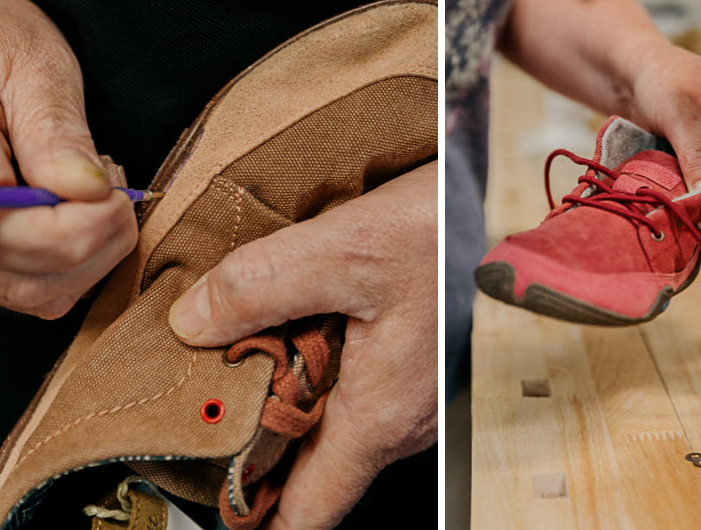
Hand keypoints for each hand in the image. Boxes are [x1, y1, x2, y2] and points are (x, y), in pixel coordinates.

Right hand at [0, 0, 137, 317]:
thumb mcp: (30, 59)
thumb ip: (54, 126)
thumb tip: (85, 191)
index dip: (68, 222)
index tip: (112, 192)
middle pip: (19, 269)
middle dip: (94, 237)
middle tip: (117, 186)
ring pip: (33, 291)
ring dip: (94, 253)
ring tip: (99, 194)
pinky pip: (37, 291)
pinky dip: (82, 264)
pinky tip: (86, 216)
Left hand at [169, 162, 437, 529]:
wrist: (507, 203)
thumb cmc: (448, 230)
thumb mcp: (345, 248)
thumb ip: (261, 286)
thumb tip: (193, 321)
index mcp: (380, 413)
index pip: (309, 510)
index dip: (255, 518)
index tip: (214, 499)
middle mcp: (404, 417)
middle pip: (316, 468)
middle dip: (258, 447)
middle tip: (205, 405)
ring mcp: (416, 393)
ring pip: (338, 425)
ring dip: (289, 403)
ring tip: (241, 362)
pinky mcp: (420, 362)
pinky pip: (361, 389)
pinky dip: (320, 371)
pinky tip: (299, 326)